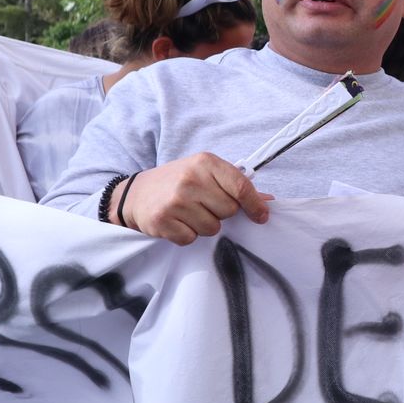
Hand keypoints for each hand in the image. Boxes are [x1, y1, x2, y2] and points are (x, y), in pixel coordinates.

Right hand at [116, 153, 271, 243]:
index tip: (261, 216)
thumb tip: (268, 201)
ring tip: (189, 213)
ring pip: (212, 228)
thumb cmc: (177, 182)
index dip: (255, 205)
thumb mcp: (206, 173)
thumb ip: (236, 186)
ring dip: (204, 225)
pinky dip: (187, 234)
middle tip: (204, 205)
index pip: (241, 186)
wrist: (135, 193)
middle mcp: (190, 179)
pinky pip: (192, 239)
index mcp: (205, 163)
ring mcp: (176, 200)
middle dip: (221, 213)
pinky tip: (178, 222)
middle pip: (229, 211)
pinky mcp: (163, 220)